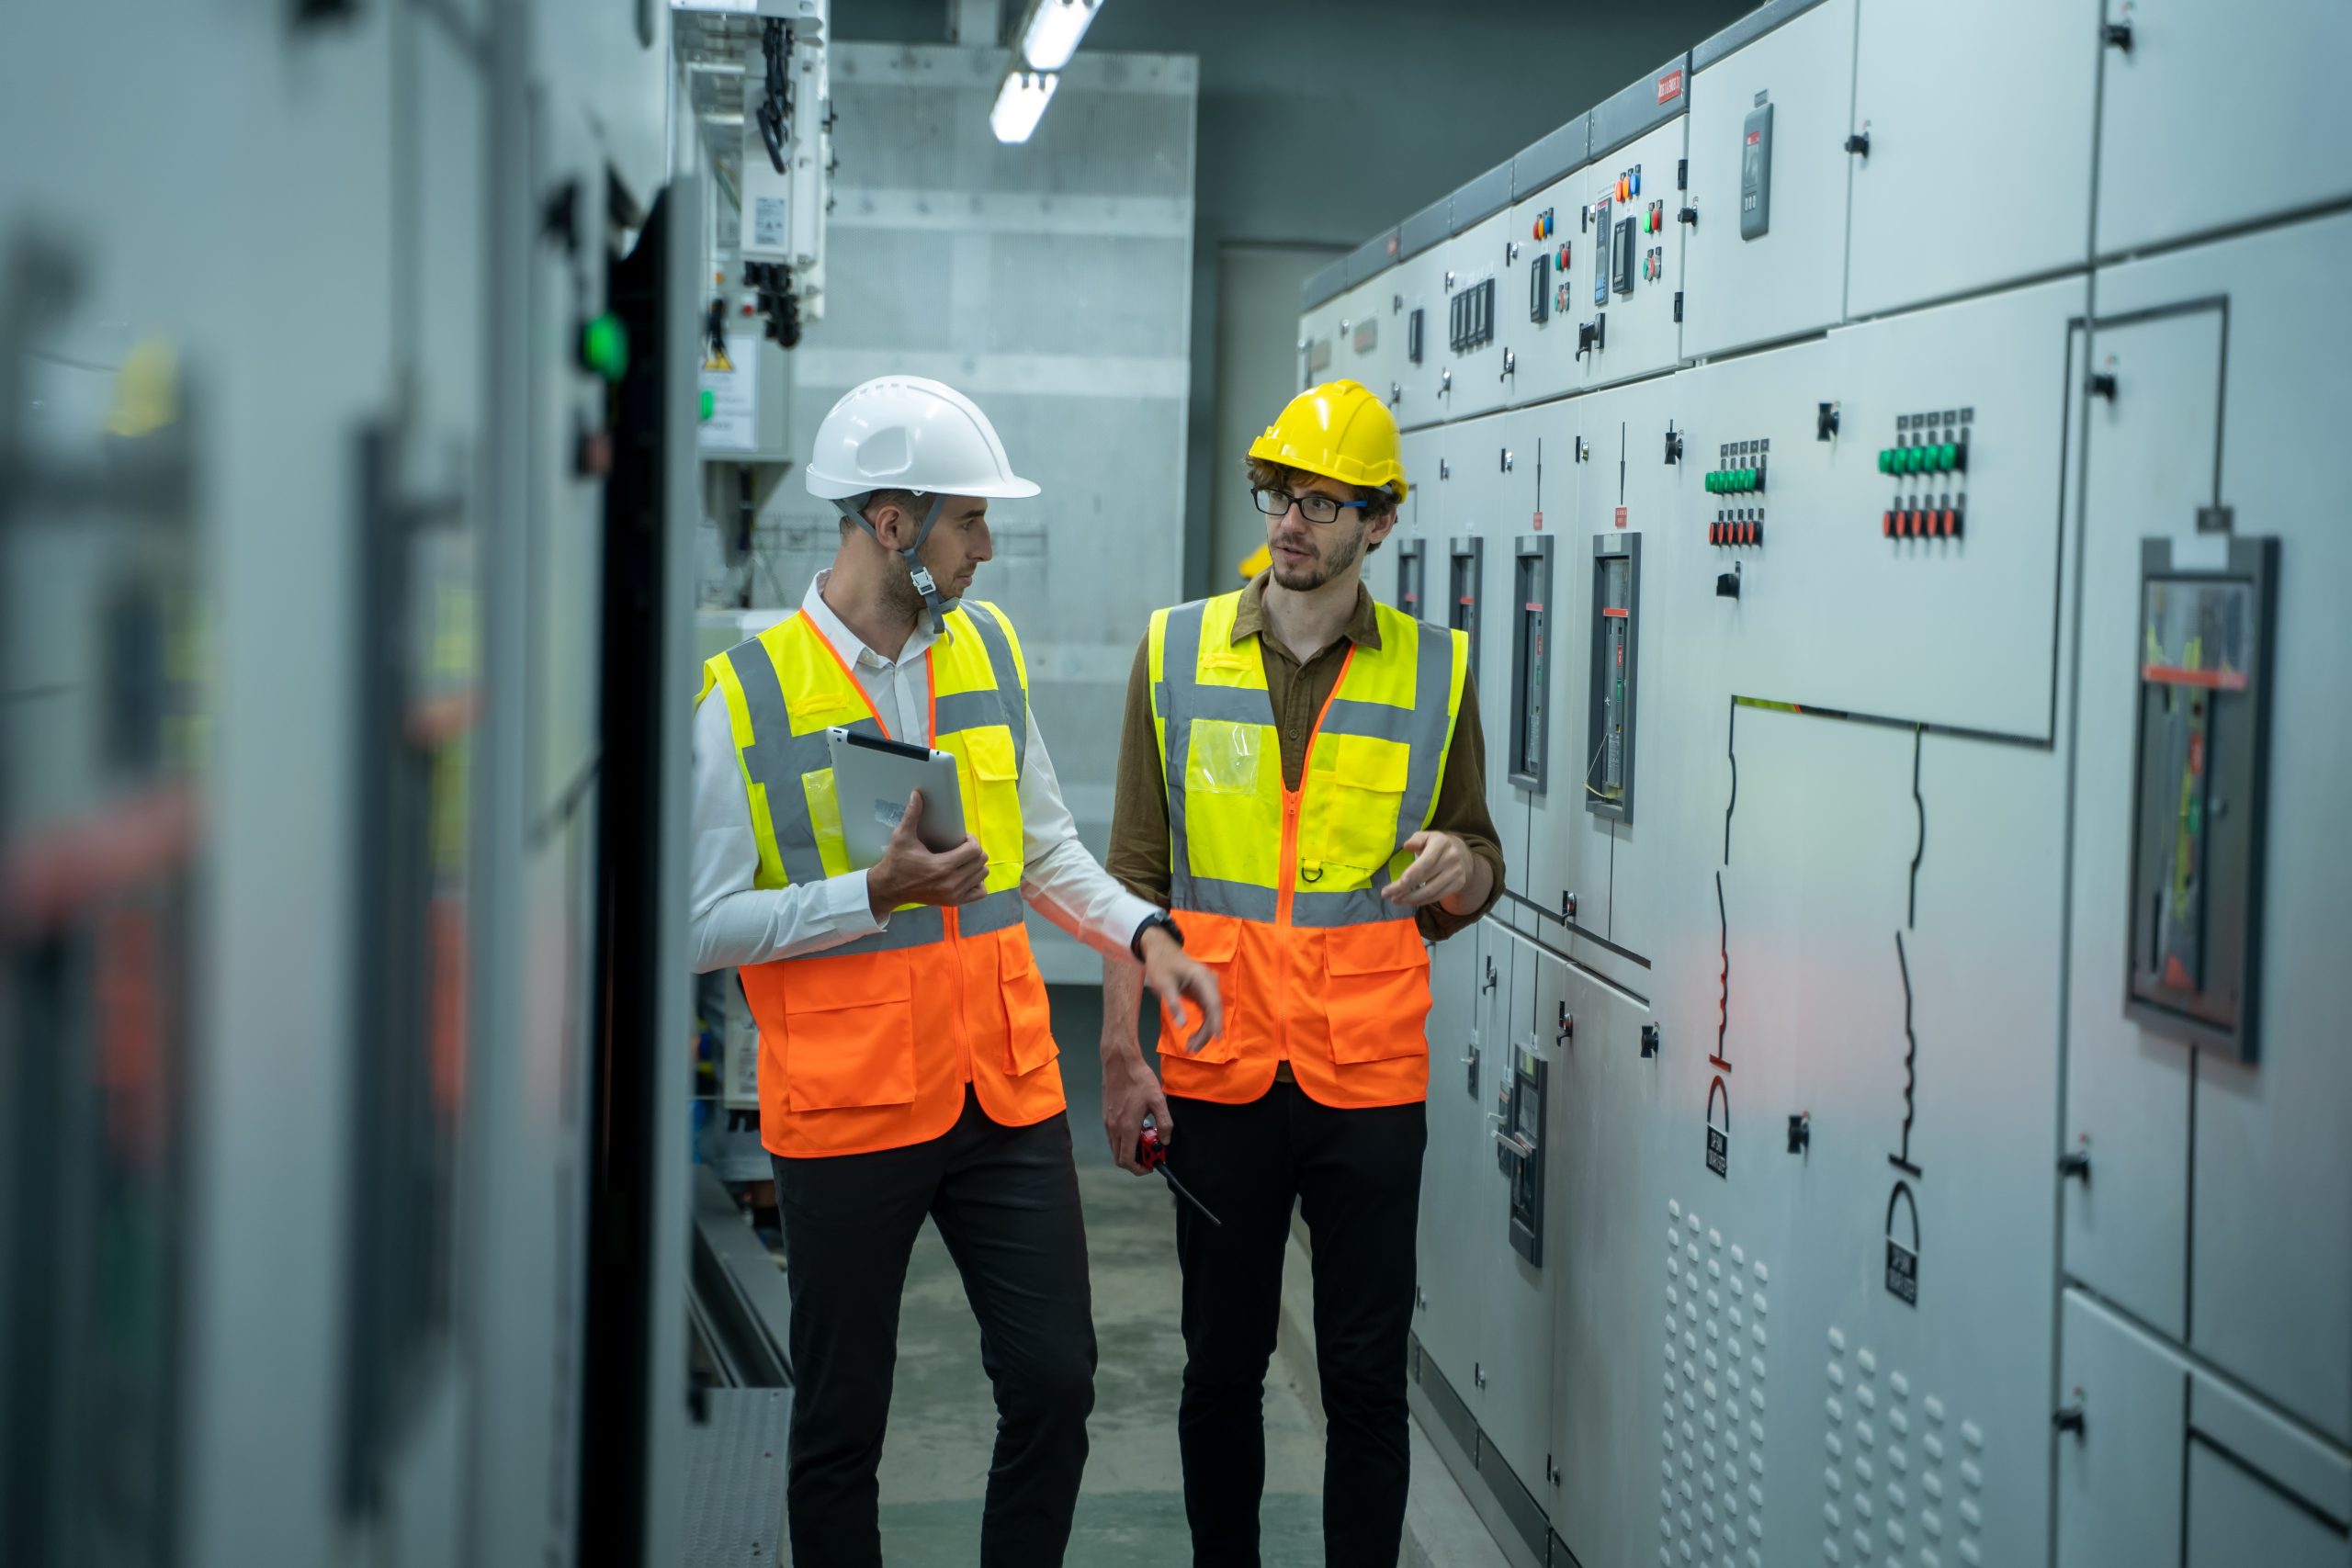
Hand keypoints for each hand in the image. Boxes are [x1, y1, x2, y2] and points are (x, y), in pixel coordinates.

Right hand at [866, 788, 988, 916]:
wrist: (889, 888)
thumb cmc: (896, 862)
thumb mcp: (902, 837)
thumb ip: (912, 815)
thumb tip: (917, 794)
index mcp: (942, 866)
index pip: (974, 850)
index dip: (971, 840)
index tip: (961, 838)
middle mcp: (951, 882)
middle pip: (981, 862)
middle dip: (974, 851)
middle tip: (961, 847)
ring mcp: (954, 895)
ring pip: (983, 875)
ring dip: (976, 865)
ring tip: (962, 859)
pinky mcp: (954, 902)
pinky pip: (980, 892)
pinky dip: (977, 882)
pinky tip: (965, 875)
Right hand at [1101, 1047, 1172, 1175]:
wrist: (1119, 1062)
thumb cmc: (1139, 1080)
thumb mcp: (1158, 1100)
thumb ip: (1164, 1123)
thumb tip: (1165, 1141)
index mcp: (1127, 1127)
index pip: (1127, 1160)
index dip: (1139, 1169)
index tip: (1151, 1165)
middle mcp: (1113, 1128)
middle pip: (1119, 1158)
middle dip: (1134, 1162)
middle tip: (1149, 1154)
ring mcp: (1107, 1122)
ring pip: (1114, 1148)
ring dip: (1128, 1150)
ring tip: (1145, 1139)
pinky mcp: (1105, 1116)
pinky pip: (1112, 1137)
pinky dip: (1123, 1141)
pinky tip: (1136, 1127)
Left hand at [1140, 925, 1222, 1054]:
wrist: (1160, 949)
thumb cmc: (1161, 964)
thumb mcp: (1163, 984)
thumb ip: (1173, 1004)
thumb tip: (1182, 1025)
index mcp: (1202, 977)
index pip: (1213, 1002)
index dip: (1215, 1022)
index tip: (1215, 1039)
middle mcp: (1209, 982)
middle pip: (1214, 1010)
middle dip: (1206, 1031)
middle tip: (1193, 1048)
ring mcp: (1207, 987)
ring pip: (1212, 1012)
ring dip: (1205, 1030)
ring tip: (1192, 1046)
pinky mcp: (1203, 991)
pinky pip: (1207, 1010)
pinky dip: (1203, 1023)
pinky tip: (1196, 1036)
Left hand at [1383, 829, 1471, 909]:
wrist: (1462, 855)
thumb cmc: (1435, 845)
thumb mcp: (1426, 837)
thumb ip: (1416, 839)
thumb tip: (1406, 846)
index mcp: (1441, 843)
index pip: (1427, 861)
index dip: (1414, 872)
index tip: (1400, 881)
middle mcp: (1451, 858)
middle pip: (1425, 878)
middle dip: (1404, 888)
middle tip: (1386, 894)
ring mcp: (1456, 873)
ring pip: (1431, 891)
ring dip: (1411, 898)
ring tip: (1395, 899)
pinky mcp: (1458, 884)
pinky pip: (1437, 897)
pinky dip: (1421, 901)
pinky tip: (1408, 901)